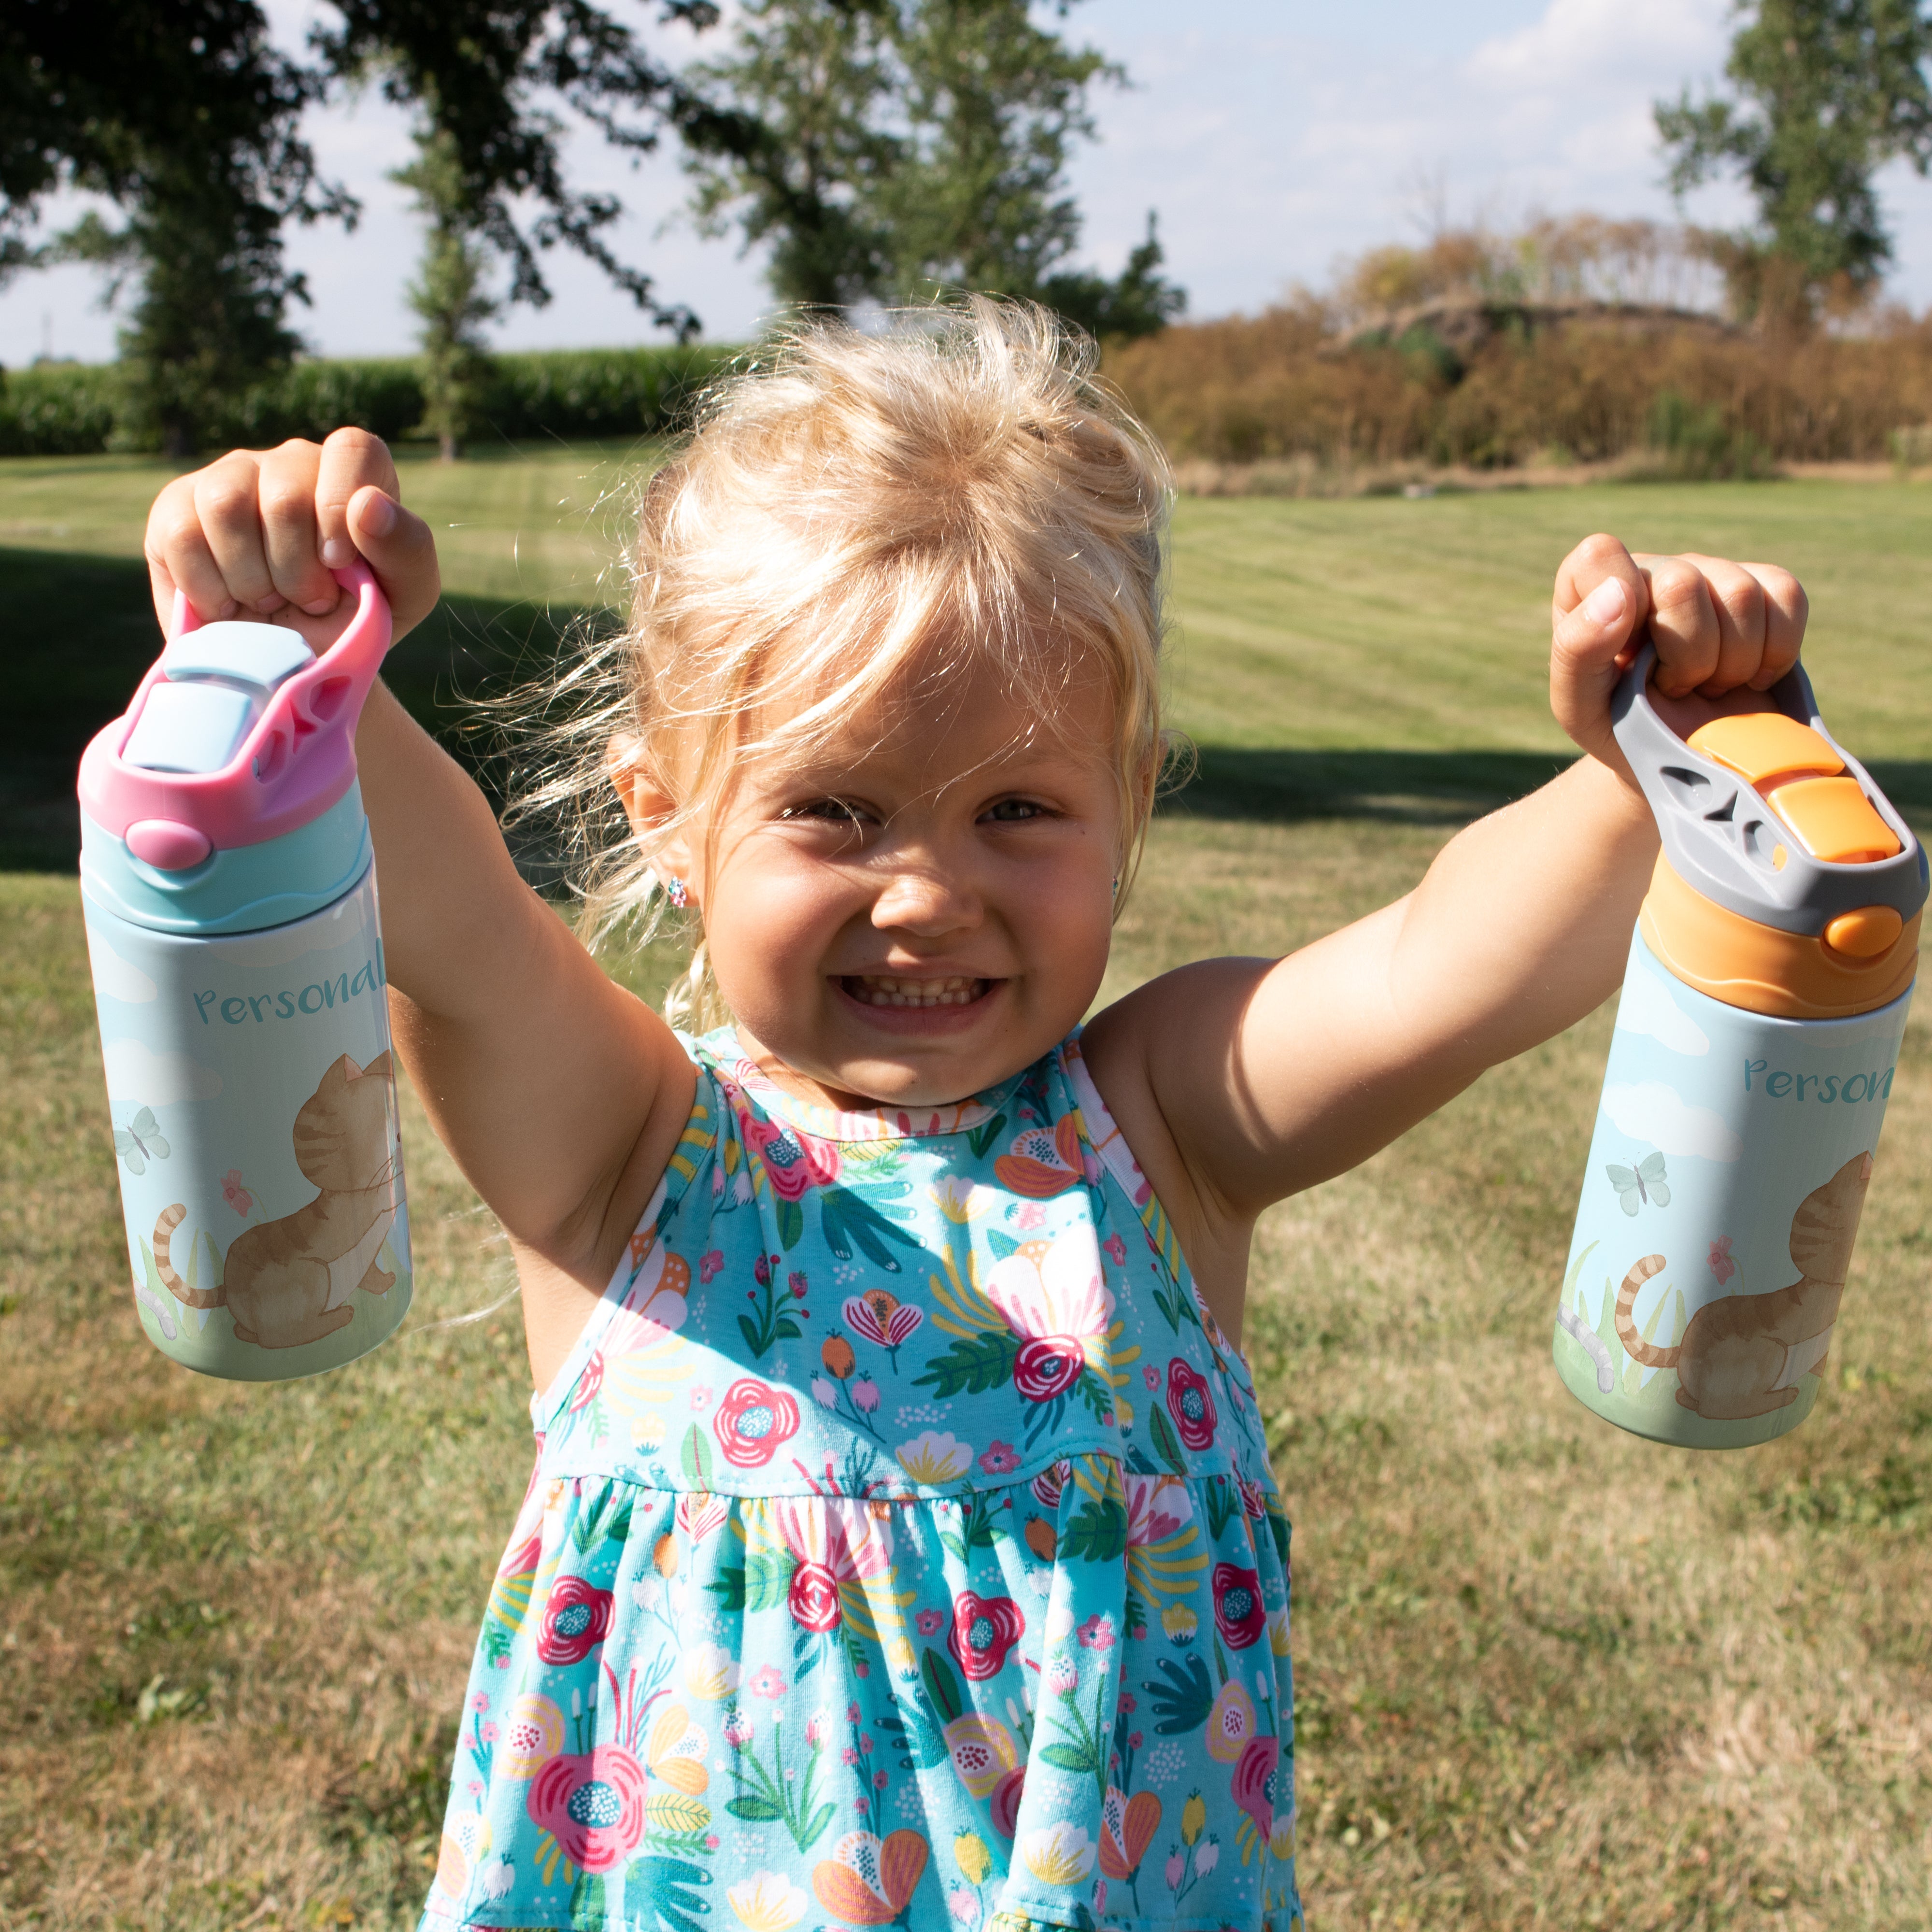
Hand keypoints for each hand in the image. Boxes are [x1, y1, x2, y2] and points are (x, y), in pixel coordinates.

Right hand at [143, 428, 440, 653]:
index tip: (339, 564)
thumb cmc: (356, 619)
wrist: (292, 663)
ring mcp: (230, 477)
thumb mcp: (405, 595)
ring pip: (226, 506)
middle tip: (309, 600)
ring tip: (269, 602)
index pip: (351, 449)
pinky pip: (182, 535)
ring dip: (253, 579)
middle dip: (297, 570)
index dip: (341, 507)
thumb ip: (406, 548)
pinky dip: (209, 588)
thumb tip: (368, 505)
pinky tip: (227, 606)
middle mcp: (290, 463)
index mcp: (352, 473)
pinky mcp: (176, 507)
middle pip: (284, 494)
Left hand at [1549, 533, 1807, 782]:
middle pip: (1684, 584)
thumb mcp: (1579, 705)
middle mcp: (1654, 569)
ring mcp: (1713, 571)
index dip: (1621, 606)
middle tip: (1675, 688)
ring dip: (1732, 663)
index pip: (1601, 556)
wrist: (1680, 756)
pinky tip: (1750, 676)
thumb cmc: (1620, 727)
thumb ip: (1577, 650)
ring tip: (1709, 686)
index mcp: (1592, 588)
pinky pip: (1788, 597)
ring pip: (1742, 594)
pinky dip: (1776, 651)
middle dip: (1687, 657)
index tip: (1630, 656)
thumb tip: (1618, 594)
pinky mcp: (1765, 585)